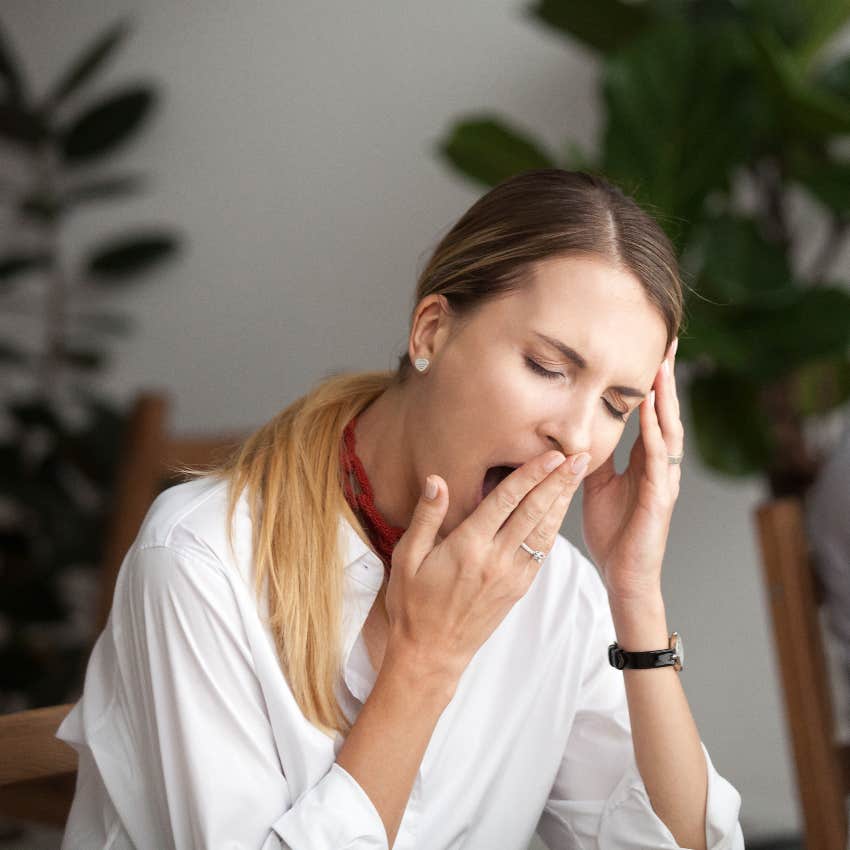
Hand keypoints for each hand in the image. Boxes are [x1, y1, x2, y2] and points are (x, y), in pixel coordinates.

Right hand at [385, 449, 590, 683]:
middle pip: (534, 512)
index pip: (507, 501)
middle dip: (558, 481)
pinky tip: (561, 510)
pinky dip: (554, 527)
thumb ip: (426, 517)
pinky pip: (541, 552)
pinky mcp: (518, 589)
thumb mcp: (406, 557)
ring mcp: (511, 576)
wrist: (432, 653)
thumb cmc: (413, 603)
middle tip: (580, 456)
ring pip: (544, 531)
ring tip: (578, 475)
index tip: (551, 454)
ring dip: (563, 501)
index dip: (531, 474)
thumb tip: (438, 480)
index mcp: (468, 547)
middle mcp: (495, 559)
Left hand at [581, 338, 682, 601]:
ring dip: (665, 398)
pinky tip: (652, 412)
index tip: (648, 348)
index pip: (650, 413)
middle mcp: (659, 465)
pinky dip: (656, 434)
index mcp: (644, 461)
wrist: (623, 576)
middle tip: (667, 341)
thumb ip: (592, 456)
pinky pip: (658, 461)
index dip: (650, 382)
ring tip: (662, 365)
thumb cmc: (613, 532)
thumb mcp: (595, 484)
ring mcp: (663, 480)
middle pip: (666, 412)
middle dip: (665, 378)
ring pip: (669, 430)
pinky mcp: (660, 499)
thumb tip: (573, 430)